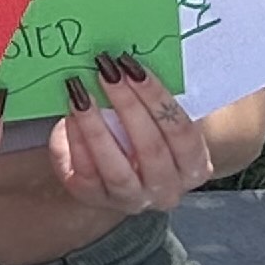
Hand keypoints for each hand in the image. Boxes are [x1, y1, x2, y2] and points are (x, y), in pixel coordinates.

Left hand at [46, 54, 215, 215]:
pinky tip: (69, 116)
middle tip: (106, 72)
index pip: (182, 132)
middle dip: (126, 105)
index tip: (133, 67)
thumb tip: (127, 65)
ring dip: (96, 126)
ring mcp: (131, 200)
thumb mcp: (162, 121)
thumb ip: (155, 100)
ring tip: (80, 93)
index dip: (157, 97)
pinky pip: (85, 173)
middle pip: (151, 148)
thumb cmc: (148, 134)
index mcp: (194, 167)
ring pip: (115, 167)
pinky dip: (75, 142)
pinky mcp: (96, 200)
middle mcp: (166, 190)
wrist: (123, 171)